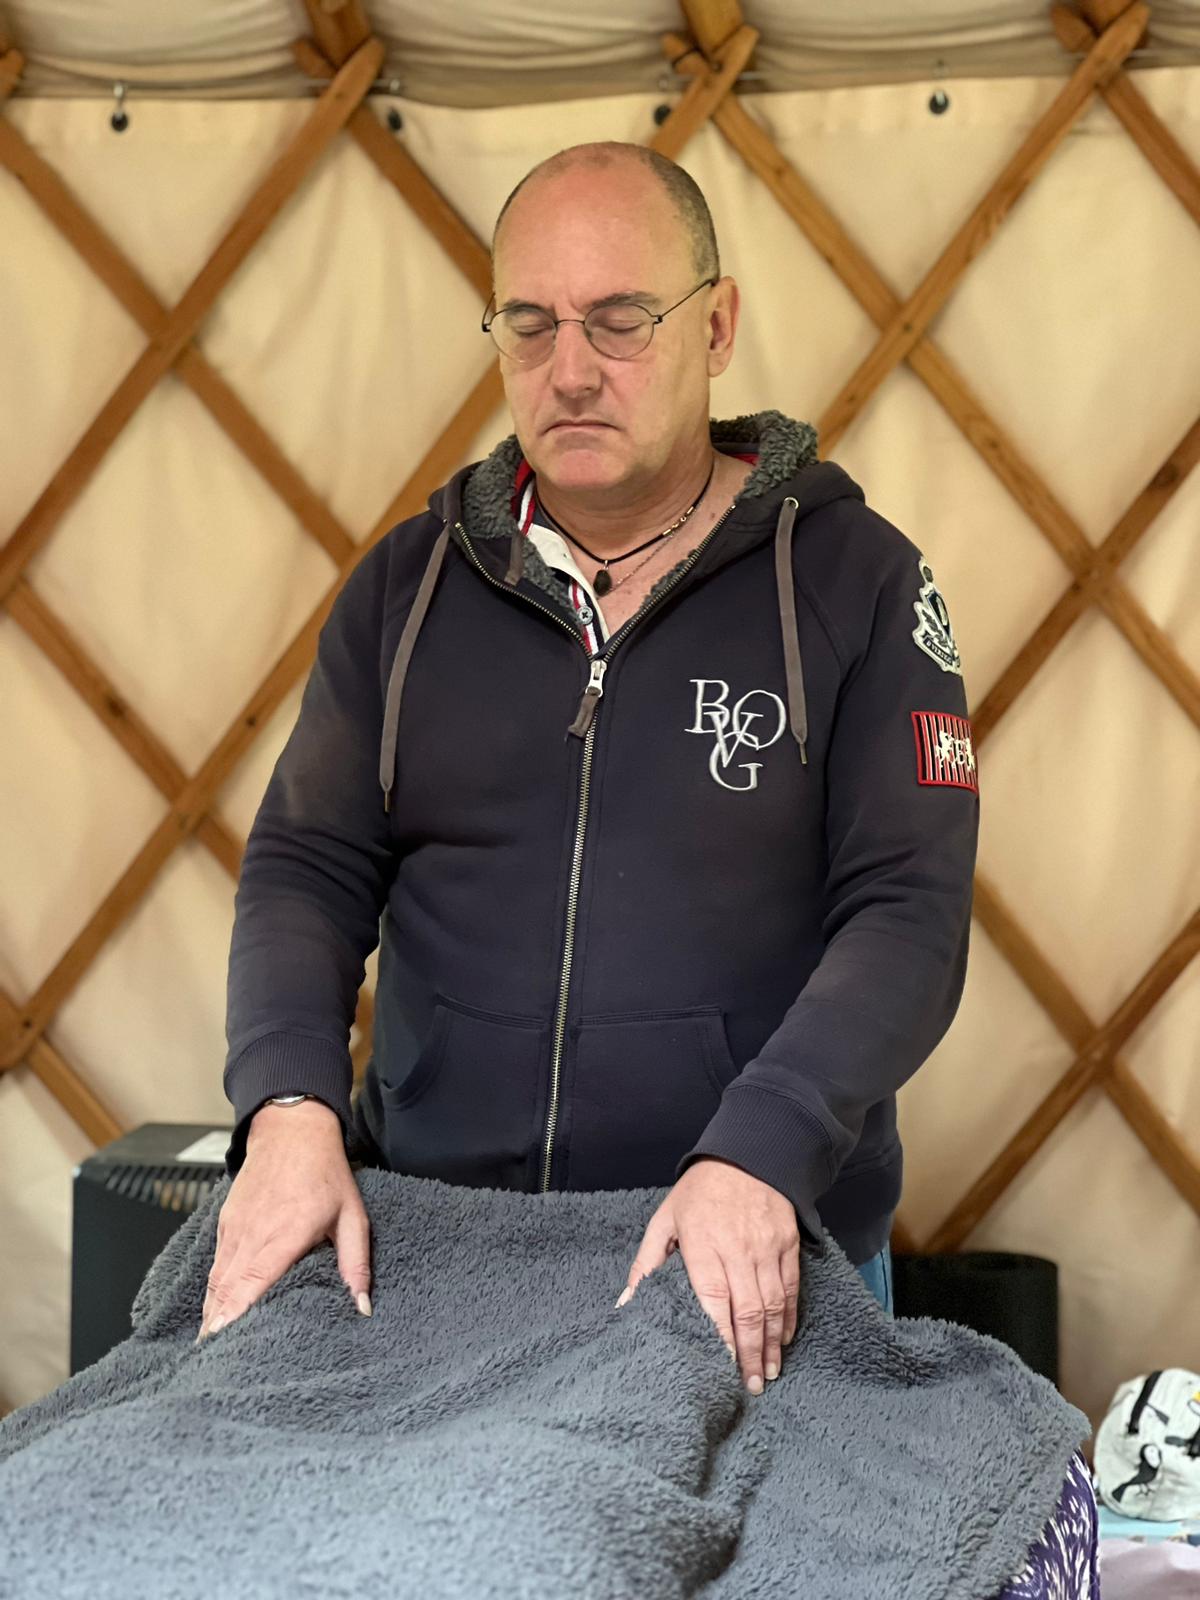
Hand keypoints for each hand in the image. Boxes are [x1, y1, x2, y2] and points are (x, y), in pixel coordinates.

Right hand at [196, 1099, 372, 1340]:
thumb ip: (356, 1264)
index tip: (222, 1342)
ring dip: (211, 1314)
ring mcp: (236, 1228)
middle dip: (218, 1326)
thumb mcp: (352, 1216)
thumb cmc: (326, 1173)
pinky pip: (216, 1265)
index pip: (256, 1280)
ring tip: (207, 1351)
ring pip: (217, 1280)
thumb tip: (362, 1306)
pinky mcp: (226, 1224)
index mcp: (287, 1233)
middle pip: (229, 1288)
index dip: (237, 1313)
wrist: (292, 1130)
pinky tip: (212, 1315)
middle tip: (212, 1362)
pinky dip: (212, 1292)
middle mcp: (255, 1233)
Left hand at [615, 1156, 800, 1393]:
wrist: (749, 1152)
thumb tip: (626, 1304)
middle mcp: (738, 1249)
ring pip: (774, 1305)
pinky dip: (790, 1318)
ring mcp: (767, 1247)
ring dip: (772, 1343)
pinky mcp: (788, 1244)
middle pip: (748, 1311)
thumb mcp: (665, 1219)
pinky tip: (784, 1339)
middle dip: (750, 1354)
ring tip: (769, 1372)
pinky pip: (791, 1289)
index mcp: (703, 1245)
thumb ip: (647, 1263)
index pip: (713, 1299)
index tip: (722, 1369)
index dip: (720, 1337)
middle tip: (752, 1386)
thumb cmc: (700, 1191)